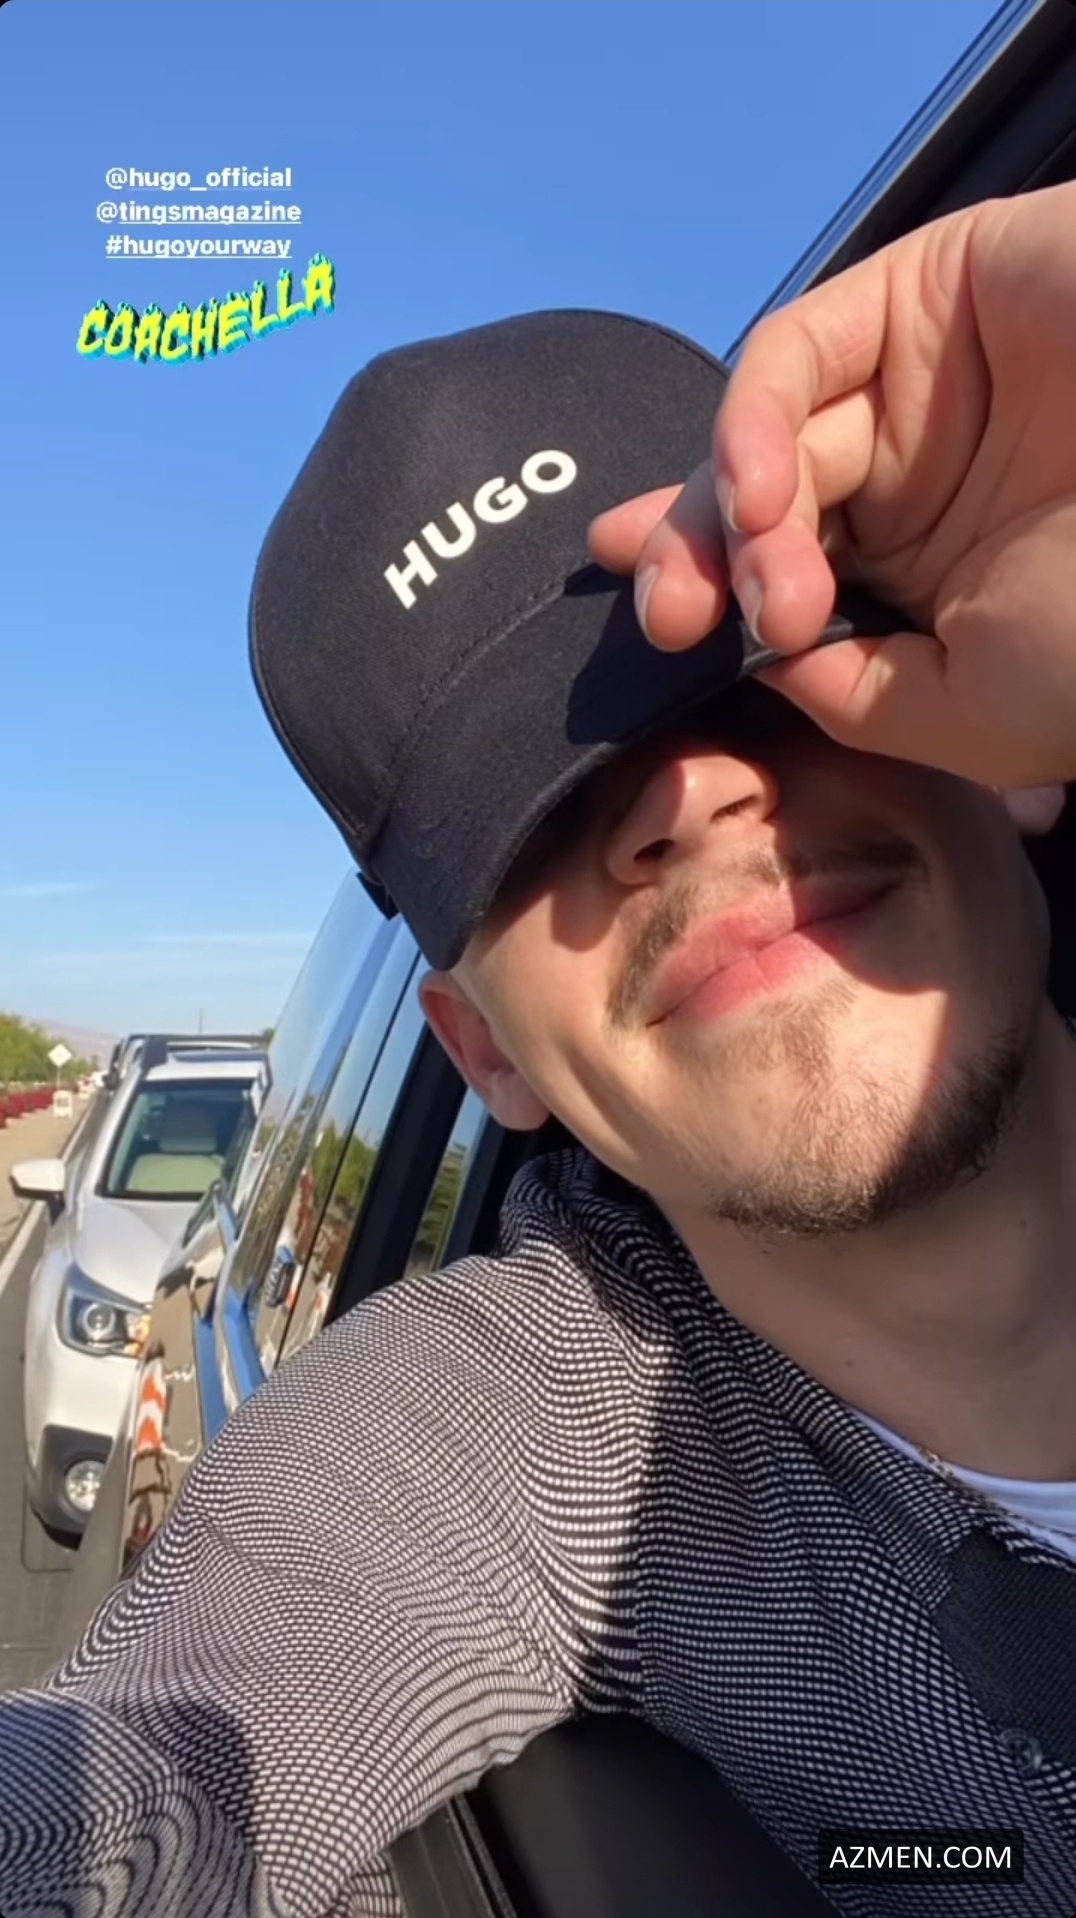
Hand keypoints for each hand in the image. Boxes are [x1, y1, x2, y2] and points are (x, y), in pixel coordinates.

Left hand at [589, 182, 1075, 792]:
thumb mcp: (982, 712)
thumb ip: (861, 702)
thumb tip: (770, 668)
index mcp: (933, 573)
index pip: (790, 574)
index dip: (715, 592)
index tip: (663, 635)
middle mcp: (920, 477)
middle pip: (758, 505)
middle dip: (697, 562)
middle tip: (671, 618)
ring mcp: (922, 384)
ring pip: (768, 435)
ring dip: (732, 516)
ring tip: (751, 588)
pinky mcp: (927, 293)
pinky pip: (800, 351)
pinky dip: (757, 423)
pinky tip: (766, 498)